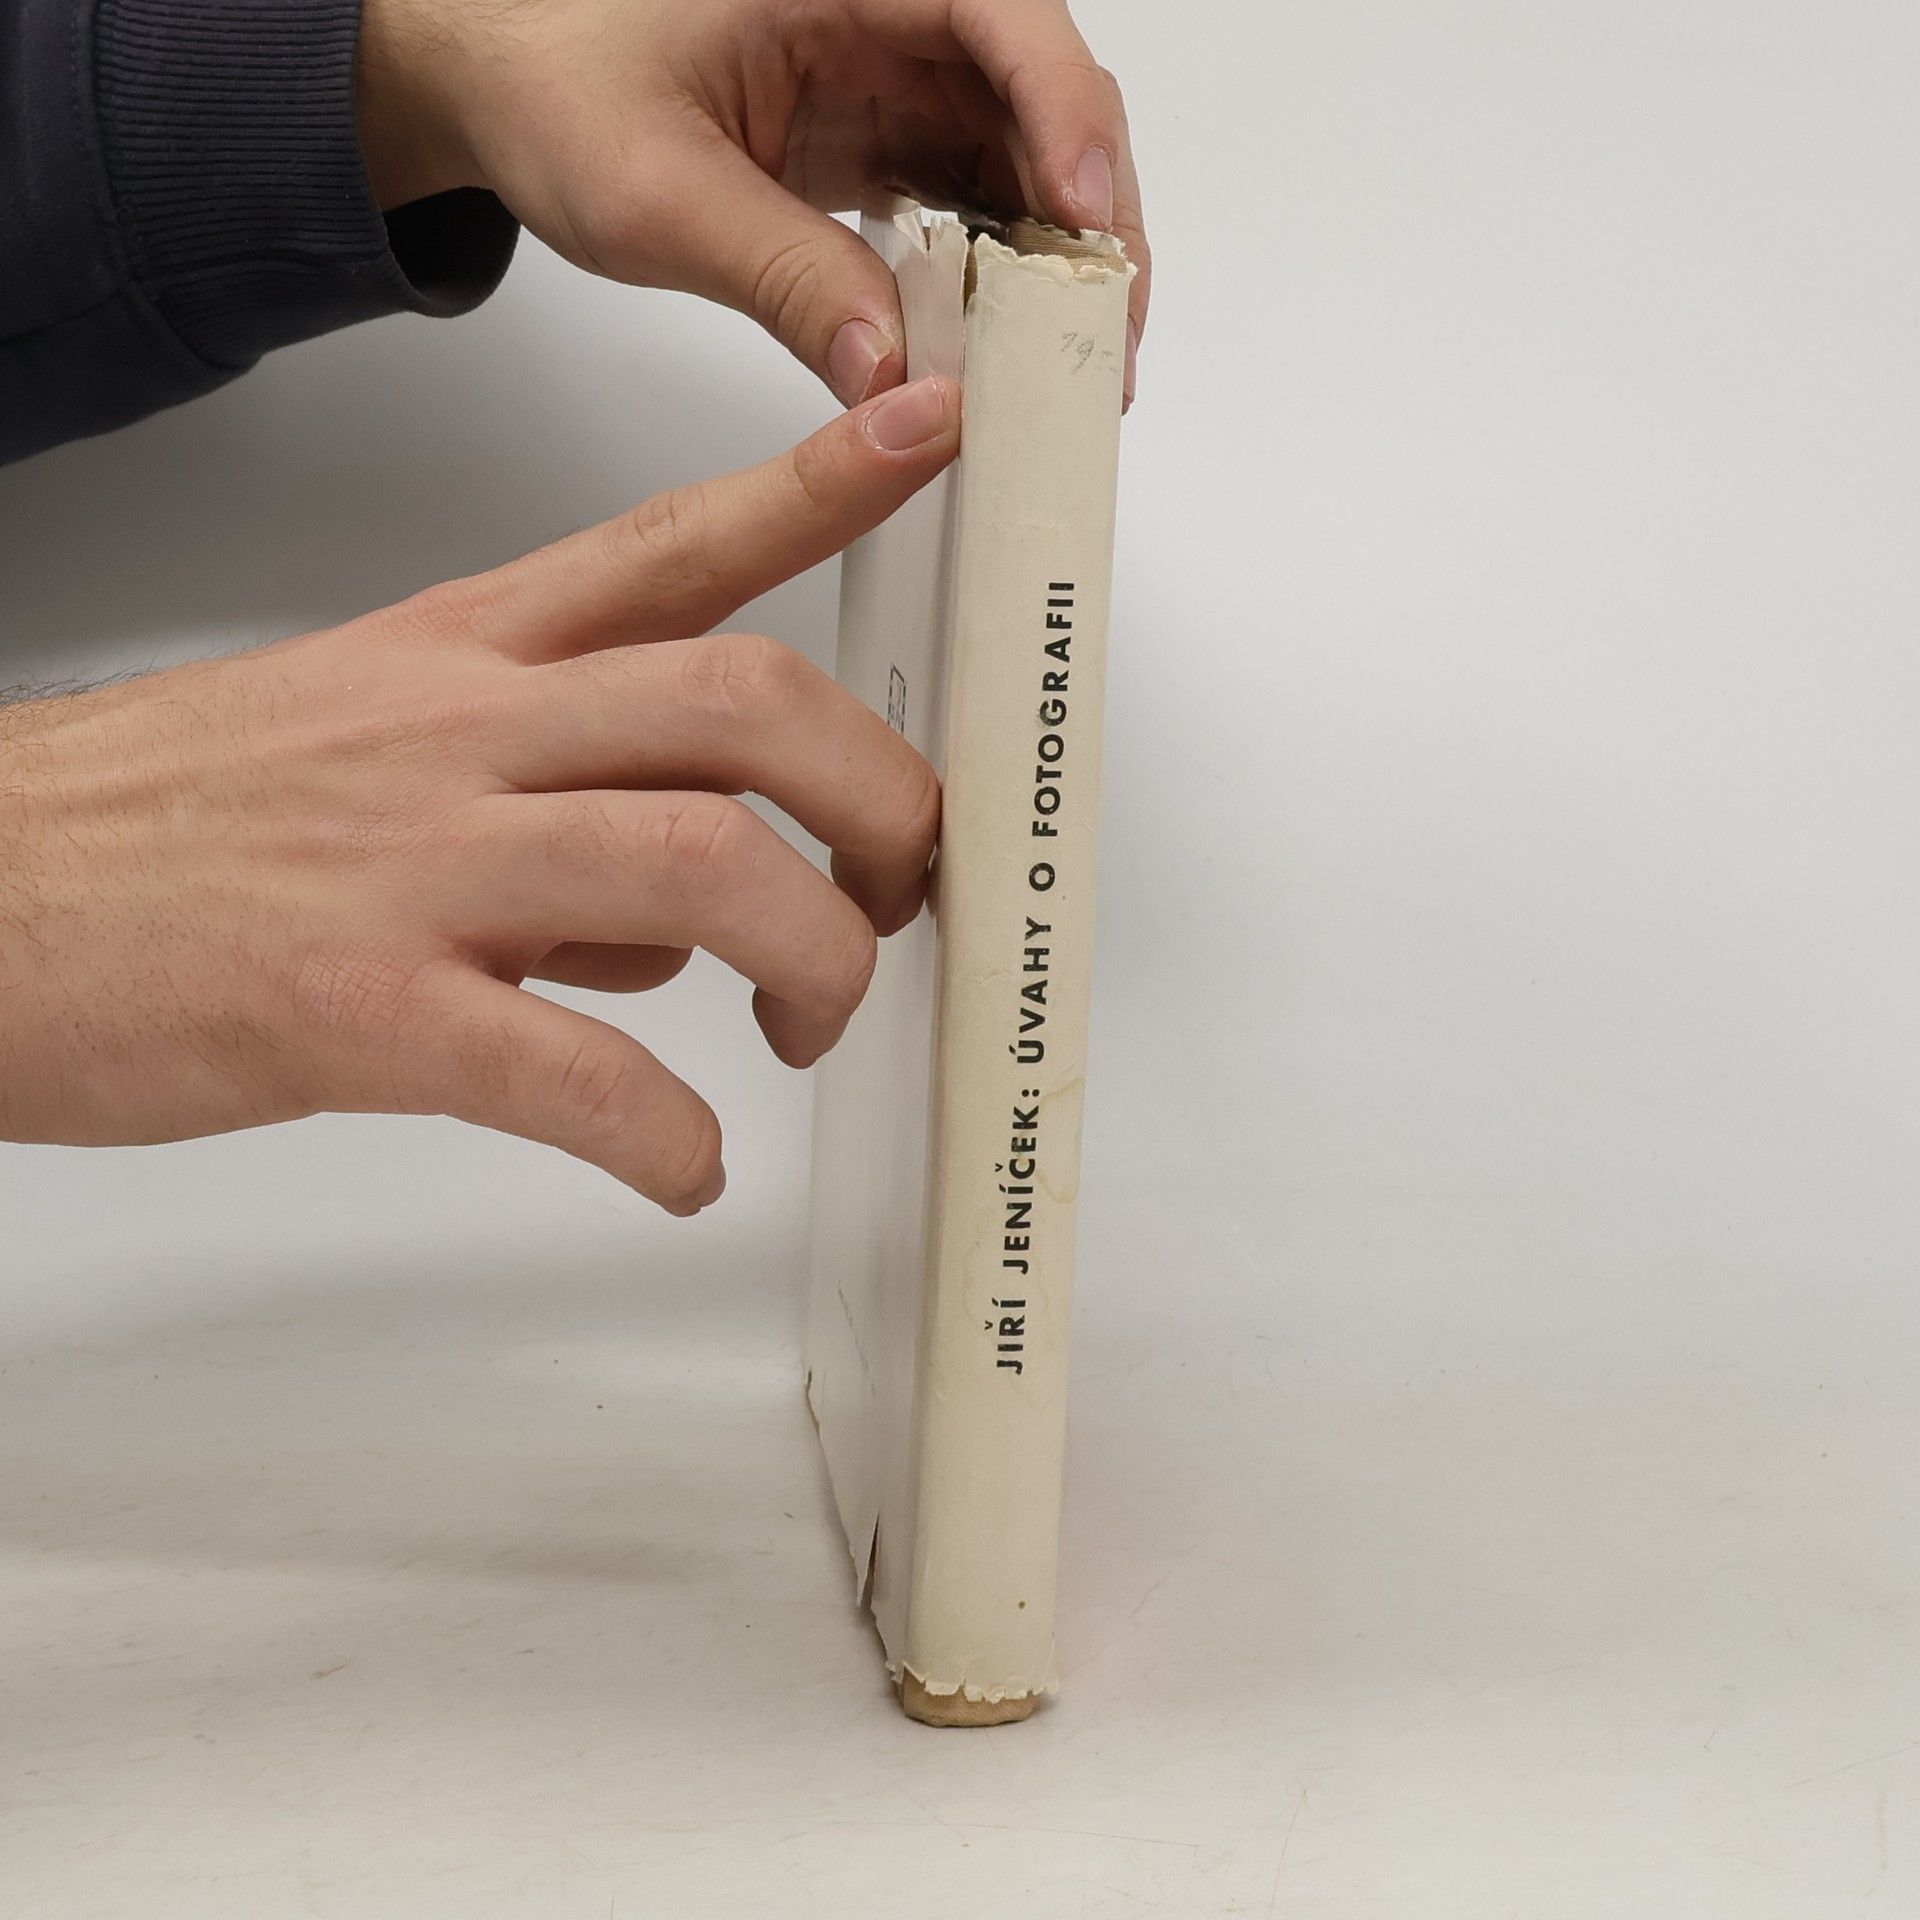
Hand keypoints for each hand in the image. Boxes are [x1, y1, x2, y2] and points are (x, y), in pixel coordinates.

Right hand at [0, 377, 959, 1211]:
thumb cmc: (170, 828)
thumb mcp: (372, 749)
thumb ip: (553, 807)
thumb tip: (690, 910)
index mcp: (461, 655)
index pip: (674, 544)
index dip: (818, 483)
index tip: (925, 430)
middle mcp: (458, 732)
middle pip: (744, 703)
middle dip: (877, 798)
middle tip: (898, 891)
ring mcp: (413, 866)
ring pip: (696, 862)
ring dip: (812, 957)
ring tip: (811, 1030)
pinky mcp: (357, 1009)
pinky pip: (572, 1072)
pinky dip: (668, 1135)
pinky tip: (684, 1169)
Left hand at [355, 0, 1149, 406]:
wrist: (505, 83)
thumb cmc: (556, 85)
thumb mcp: (658, 194)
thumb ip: (786, 280)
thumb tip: (895, 377)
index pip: (1002, 20)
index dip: (1064, 118)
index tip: (1083, 225)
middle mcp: (892, 9)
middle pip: (1047, 96)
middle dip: (1088, 217)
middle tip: (1103, 338)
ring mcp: (899, 72)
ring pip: (1029, 155)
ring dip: (1056, 260)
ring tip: (1069, 363)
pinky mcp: (890, 132)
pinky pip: (979, 197)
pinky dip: (1002, 274)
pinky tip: (1004, 342)